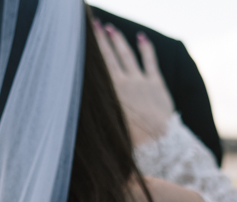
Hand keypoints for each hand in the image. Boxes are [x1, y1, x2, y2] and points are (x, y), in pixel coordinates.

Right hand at [93, 21, 173, 147]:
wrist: (157, 142)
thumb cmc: (130, 141)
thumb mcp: (107, 129)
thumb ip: (95, 116)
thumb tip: (79, 115)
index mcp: (109, 94)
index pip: (97, 67)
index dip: (90, 52)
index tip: (81, 41)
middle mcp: (122, 82)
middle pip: (108, 56)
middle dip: (101, 39)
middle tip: (94, 24)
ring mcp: (139, 81)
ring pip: (126, 55)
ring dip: (118, 40)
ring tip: (110, 29)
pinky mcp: (155, 83)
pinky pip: (149, 61)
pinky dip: (145, 48)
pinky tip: (141, 38)